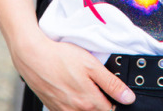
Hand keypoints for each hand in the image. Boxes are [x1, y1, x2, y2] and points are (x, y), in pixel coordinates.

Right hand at [12, 28, 135, 110]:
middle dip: (100, 102)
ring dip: (86, 104)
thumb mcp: (92, 65)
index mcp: (89, 102)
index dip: (114, 99)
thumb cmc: (61, 58)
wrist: (34, 57)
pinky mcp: (53, 108)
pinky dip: (73, 104)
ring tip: (81, 84)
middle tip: (95, 84)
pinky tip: (70, 88)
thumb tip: (128, 98)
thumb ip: (111, 83)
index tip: (112, 89)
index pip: (110, 110)